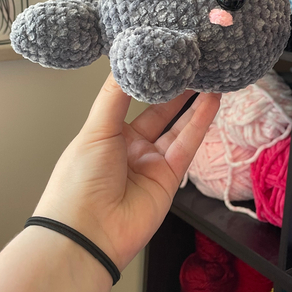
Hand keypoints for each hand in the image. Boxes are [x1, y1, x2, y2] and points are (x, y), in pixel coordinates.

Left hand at [34, 73, 220, 271]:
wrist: (87, 234)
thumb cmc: (79, 182)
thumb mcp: (95, 130)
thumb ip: (115, 96)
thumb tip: (125, 61)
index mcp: (105, 134)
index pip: (129, 100)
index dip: (147, 81)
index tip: (161, 57)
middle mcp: (129, 148)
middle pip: (158, 112)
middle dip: (175, 90)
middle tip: (191, 65)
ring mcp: (150, 163)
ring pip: (177, 127)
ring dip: (194, 104)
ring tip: (209, 77)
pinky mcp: (169, 178)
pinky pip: (187, 145)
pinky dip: (200, 123)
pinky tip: (211, 101)